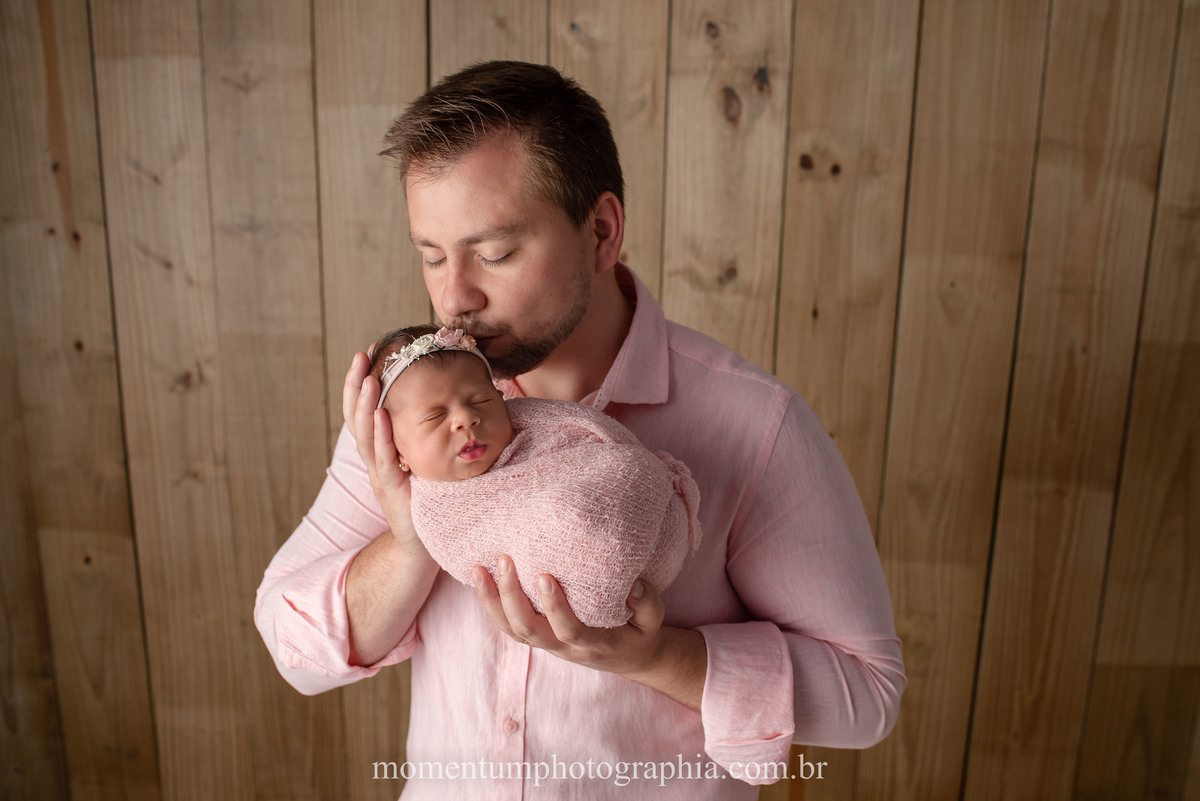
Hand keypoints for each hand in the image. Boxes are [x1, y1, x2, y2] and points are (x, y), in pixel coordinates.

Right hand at [342, 350, 417, 544]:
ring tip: (370, 378)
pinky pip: (385, 458)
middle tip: (361, 355)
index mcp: (380, 450)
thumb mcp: (421, 461)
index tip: (367, 353)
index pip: (365, 410)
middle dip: (358, 384)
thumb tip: (440, 402)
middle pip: (358, 416)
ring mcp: (380, 474)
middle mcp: (375, 459)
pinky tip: (381, 415)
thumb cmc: (426, 500)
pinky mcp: (392, 488)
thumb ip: (421, 436)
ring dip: (366, 404)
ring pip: (366, 434)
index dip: (362, 383)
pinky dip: (382, 436)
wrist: (421, 545)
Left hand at [472, 555, 706, 710]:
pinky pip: (507, 625)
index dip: (554, 607)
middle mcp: (564, 647)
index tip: (545, 575)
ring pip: (511, 630)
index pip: (569, 629)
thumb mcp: (654, 620)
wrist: (630, 656)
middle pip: (528, 630)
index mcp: (593, 643)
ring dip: (491, 601)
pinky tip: (479, 578)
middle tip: (504, 560)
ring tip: (478, 568)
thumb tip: (633, 584)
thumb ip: (647, 603)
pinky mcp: (537, 635)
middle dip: (511, 597)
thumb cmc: (640, 631)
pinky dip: (490, 604)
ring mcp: (547, 643)